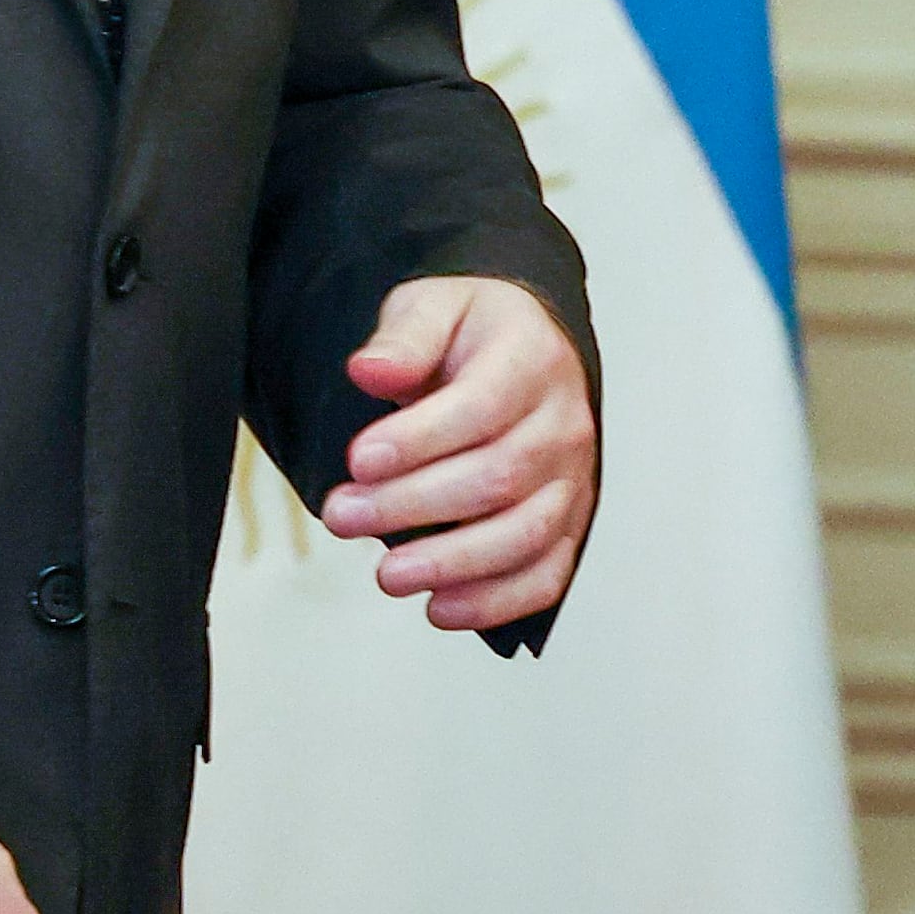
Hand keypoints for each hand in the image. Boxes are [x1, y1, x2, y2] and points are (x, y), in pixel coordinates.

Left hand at [325, 274, 597, 629]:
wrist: (525, 348)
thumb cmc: (472, 332)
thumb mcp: (432, 305)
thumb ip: (404, 336)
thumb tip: (371, 370)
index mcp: (531, 359)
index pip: (481, 407)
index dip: (418, 440)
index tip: (357, 459)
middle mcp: (564, 423)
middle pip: (498, 477)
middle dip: (413, 504)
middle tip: (342, 515)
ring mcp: (573, 479)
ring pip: (526, 533)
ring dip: (453, 563)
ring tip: (387, 574)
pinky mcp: (569, 523)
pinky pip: (547, 572)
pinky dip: (497, 600)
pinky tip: (440, 608)